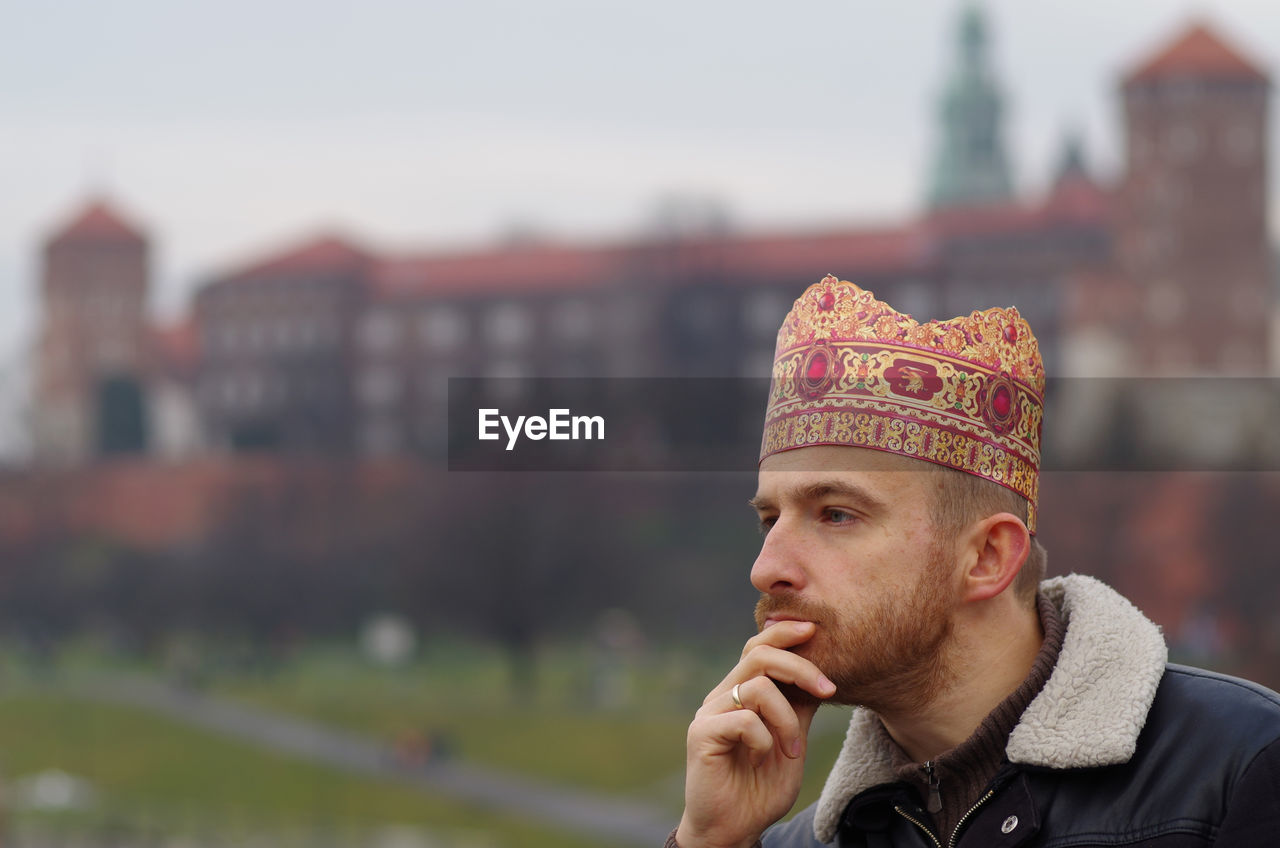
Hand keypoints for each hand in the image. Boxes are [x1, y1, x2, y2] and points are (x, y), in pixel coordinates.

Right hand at [675, 620, 836, 847]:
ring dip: (787, 718)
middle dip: (800, 666)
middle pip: (758, 654)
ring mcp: (709, 713)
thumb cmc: (760, 788)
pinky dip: (765, 739)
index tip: (816, 631)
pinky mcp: (701, 734)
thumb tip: (822, 673)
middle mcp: (722, 696)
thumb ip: (799, 708)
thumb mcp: (791, 741)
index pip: (759, 647)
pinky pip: (744, 720)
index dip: (785, 634)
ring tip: (792, 749)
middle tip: (828, 689)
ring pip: (757, 686)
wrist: (734, 829)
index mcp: (740, 693)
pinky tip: (762, 759)